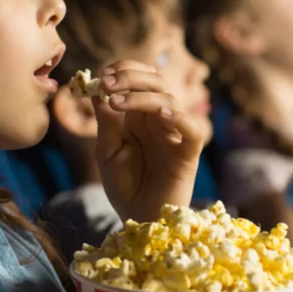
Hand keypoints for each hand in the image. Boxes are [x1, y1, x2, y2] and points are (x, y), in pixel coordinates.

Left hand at [92, 60, 204, 221]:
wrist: (138, 222)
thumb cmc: (124, 187)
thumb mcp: (107, 151)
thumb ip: (106, 122)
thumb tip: (98, 90)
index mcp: (139, 115)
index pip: (140, 78)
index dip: (123, 70)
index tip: (101, 75)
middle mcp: (160, 120)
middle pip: (156, 81)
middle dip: (130, 77)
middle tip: (107, 83)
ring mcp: (176, 135)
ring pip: (170, 100)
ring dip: (142, 96)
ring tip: (117, 102)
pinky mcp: (188, 155)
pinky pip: (193, 131)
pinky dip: (180, 118)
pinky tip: (160, 115)